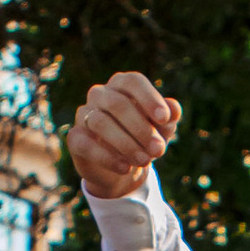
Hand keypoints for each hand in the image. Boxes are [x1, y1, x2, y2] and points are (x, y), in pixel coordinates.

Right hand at [68, 68, 180, 201]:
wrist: (123, 168)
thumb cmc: (144, 138)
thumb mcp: (161, 129)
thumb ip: (169, 117)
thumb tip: (174, 109)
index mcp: (122, 85)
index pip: (133, 82)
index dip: (149, 98)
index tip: (164, 118)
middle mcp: (100, 94)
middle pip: (117, 104)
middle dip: (141, 128)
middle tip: (159, 150)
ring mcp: (84, 115)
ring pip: (100, 122)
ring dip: (126, 143)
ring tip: (144, 161)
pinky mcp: (75, 138)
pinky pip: (85, 144)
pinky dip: (106, 157)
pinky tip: (125, 168)